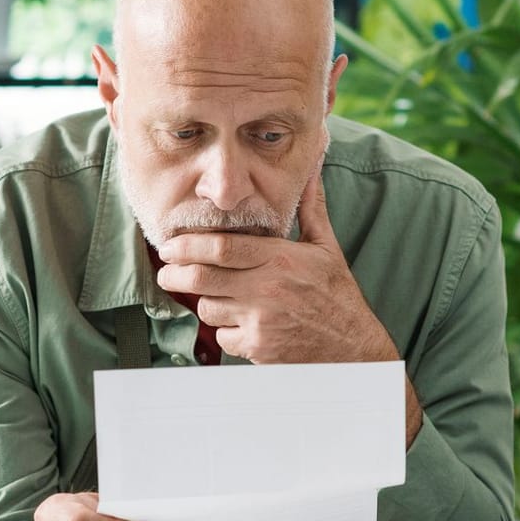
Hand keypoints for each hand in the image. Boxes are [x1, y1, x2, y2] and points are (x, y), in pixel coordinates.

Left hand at [156, 172, 394, 365]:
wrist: (354, 349)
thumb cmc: (338, 297)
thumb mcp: (327, 248)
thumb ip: (310, 209)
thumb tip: (309, 171)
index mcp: (281, 259)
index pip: (222, 248)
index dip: (188, 246)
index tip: (169, 246)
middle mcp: (268, 289)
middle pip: (203, 278)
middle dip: (175, 274)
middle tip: (165, 271)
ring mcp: (261, 322)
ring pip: (208, 309)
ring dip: (204, 302)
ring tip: (213, 297)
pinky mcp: (258, 349)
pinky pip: (222, 338)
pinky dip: (224, 332)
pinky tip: (239, 324)